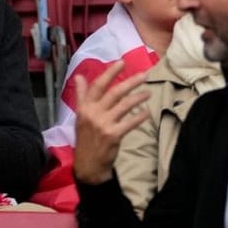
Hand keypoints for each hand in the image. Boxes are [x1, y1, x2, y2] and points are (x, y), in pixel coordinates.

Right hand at [72, 59, 150, 185]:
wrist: (88, 165)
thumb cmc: (86, 139)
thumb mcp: (80, 117)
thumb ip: (82, 96)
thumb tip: (79, 76)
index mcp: (85, 107)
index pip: (98, 85)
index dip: (110, 72)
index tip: (122, 62)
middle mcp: (93, 113)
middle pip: (115, 92)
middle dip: (131, 82)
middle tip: (144, 75)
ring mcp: (103, 124)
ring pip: (124, 105)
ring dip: (138, 97)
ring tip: (148, 93)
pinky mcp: (113, 135)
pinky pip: (130, 122)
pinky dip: (140, 116)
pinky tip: (147, 112)